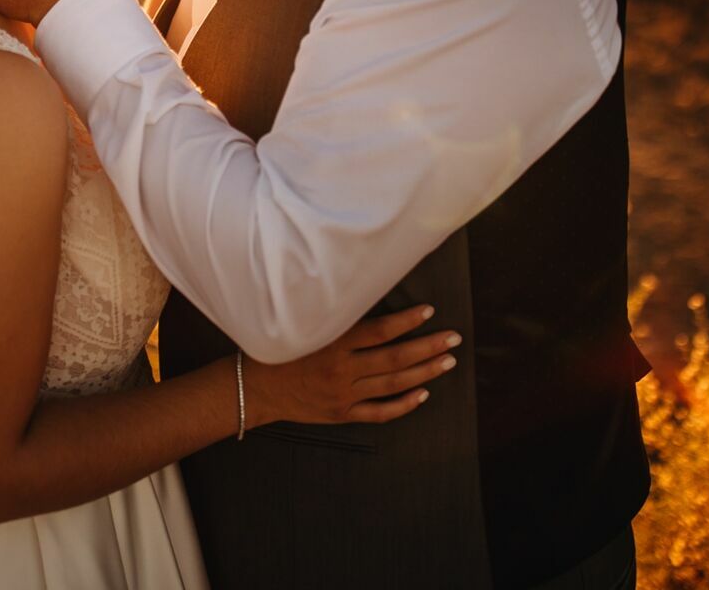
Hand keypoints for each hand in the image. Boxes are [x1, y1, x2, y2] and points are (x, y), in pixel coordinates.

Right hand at [241, 305, 460, 427]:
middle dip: (428, 347)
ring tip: (447, 361)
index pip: (379, 331)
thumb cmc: (278, 350)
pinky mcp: (342, 414)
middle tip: (454, 338)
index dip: (407, 321)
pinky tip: (422, 394)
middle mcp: (341, 370)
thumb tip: (364, 294)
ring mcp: (343, 395)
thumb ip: (333, 316)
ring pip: (393, 384)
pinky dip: (403, 404)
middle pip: (395, 358)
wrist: (254, 389)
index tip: (429, 311)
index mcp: (331, 343)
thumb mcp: (302, 324)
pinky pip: (380, 412)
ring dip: (425, 372)